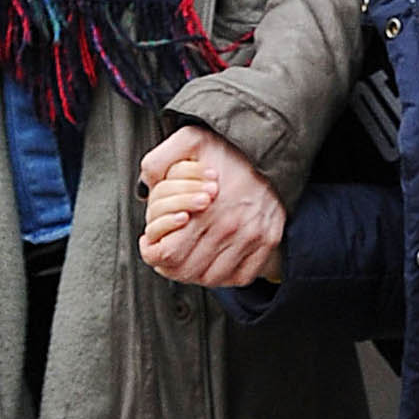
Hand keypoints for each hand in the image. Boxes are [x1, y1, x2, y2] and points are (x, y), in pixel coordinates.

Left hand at [137, 125, 285, 287]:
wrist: (272, 143)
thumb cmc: (228, 145)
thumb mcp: (187, 140)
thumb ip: (159, 161)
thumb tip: (145, 188)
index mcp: (206, 208)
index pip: (169, 254)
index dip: (152, 253)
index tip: (150, 243)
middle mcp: (230, 227)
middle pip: (188, 271)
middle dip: (169, 266)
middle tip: (165, 253)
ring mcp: (252, 237)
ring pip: (213, 278)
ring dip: (195, 273)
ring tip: (188, 257)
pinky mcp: (268, 240)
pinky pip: (242, 276)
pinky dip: (225, 276)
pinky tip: (214, 261)